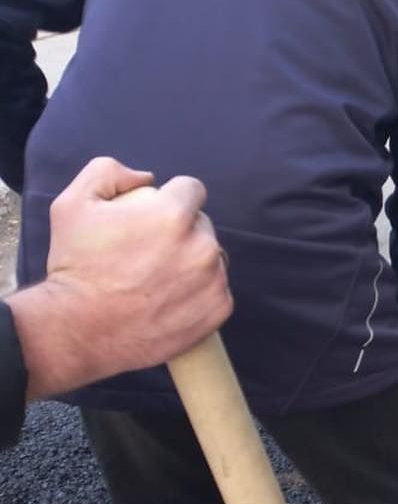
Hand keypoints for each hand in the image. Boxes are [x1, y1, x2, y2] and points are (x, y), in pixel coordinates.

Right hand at [11, 157, 231, 399]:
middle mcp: (201, 246)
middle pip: (202, 225)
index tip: (153, 218)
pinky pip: (217, 290)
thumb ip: (110, 172)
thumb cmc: (75, 267)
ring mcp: (213, 280)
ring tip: (158, 278)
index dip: (171, 199)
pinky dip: (200, 293)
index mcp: (174, 214)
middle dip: (181, 232)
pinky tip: (170, 299)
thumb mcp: (73, 204)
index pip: (191, 189)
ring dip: (193, 262)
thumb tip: (146, 178)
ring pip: (212, 258)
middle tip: (148, 254)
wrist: (77, 330)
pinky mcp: (218, 310)